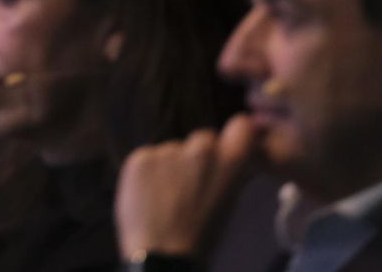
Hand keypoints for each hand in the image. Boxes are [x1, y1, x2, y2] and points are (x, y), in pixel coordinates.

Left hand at [115, 114, 256, 257]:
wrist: (163, 256)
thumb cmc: (202, 237)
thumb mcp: (228, 202)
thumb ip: (230, 173)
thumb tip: (235, 158)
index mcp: (230, 162)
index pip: (242, 126)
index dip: (238, 133)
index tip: (231, 142)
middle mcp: (201, 148)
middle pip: (201, 139)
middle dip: (197, 156)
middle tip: (188, 185)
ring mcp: (168, 150)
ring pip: (171, 150)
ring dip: (169, 166)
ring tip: (165, 196)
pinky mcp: (139, 157)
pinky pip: (146, 158)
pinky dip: (146, 173)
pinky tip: (146, 196)